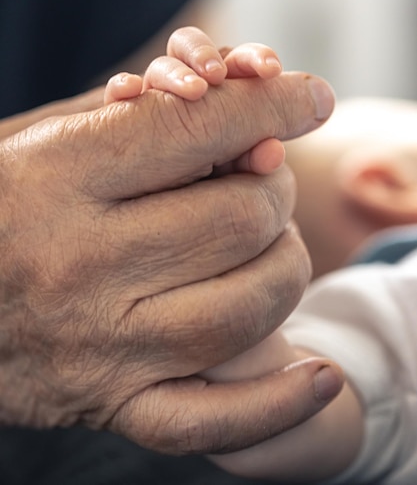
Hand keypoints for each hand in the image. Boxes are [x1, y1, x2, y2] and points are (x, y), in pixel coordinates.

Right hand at [0, 71, 337, 452]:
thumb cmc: (8, 201)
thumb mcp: (51, 139)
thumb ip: (143, 118)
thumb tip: (248, 113)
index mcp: (57, 176)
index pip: (195, 128)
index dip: (271, 103)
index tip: (308, 96)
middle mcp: (78, 263)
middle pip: (237, 219)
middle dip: (272, 190)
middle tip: (264, 180)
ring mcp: (97, 344)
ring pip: (245, 307)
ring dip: (283, 266)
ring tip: (271, 245)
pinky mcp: (109, 401)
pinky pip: (212, 421)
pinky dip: (278, 403)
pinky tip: (318, 377)